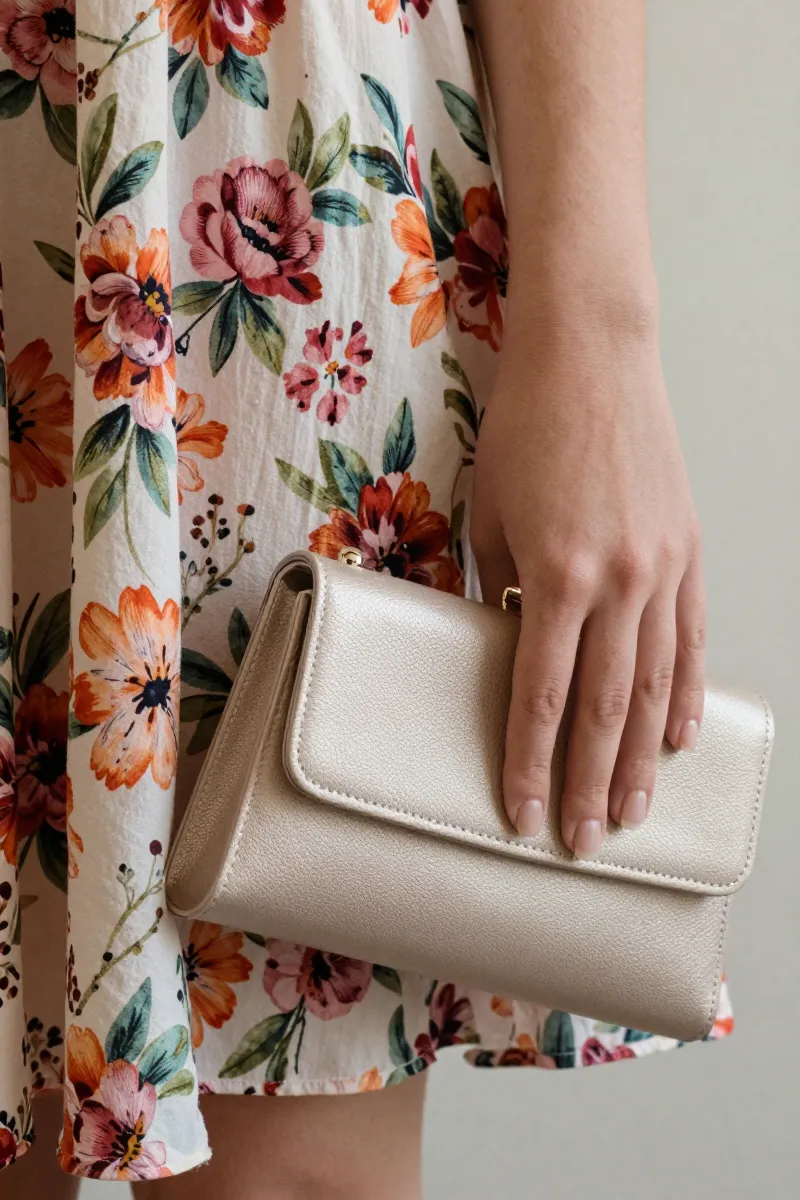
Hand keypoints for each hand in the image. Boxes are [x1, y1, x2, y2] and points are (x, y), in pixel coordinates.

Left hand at [471, 290, 704, 857]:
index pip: (538, 695)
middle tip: (582, 842)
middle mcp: (617, 581)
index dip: (528, 764)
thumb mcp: (488, 515)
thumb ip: (496, 590)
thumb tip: (501, 650)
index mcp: (555, 574)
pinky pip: (689, 639)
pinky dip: (686, 693)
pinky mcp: (688, 552)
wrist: (592, 357)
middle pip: (603, 708)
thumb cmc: (528, 429)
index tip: (520, 817)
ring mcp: (662, 568)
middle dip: (589, 783)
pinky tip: (678, 738)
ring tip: (632, 814)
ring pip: (654, 685)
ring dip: (642, 758)